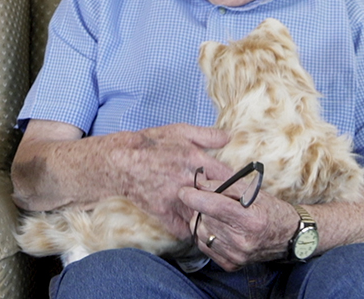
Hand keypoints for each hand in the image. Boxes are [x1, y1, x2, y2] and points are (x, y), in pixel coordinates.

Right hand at [116, 124, 232, 238]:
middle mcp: (188, 180)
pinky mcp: (163, 211)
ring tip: (220, 221)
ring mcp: (175, 198)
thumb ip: (206, 135)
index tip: (241, 189)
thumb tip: (228, 138)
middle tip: (235, 208)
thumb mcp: (180, 131)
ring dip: (211, 219)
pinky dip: (191, 232)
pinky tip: (197, 229)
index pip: (228, 176)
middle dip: (227, 203)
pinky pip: (183, 229)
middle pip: (218, 198)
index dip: (238, 183)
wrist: (121, 161)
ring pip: (203, 215)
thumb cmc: (151, 143)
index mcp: (195, 159)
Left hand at [178, 179, 295, 271]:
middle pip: (205, 220)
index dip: (195, 197)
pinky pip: (204, 247)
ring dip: (203, 222)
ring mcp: (237, 255)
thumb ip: (223, 185)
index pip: (214, 206)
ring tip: (218, 217)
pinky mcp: (231, 264)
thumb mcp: (251, 191)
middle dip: (201, 208)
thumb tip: (198, 182)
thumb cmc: (269, 209)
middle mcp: (243, 241)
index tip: (184, 191)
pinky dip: (206, 236)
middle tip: (211, 202)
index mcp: (251, 219)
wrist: (287, 237)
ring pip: (200, 234)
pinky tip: (219, 230)